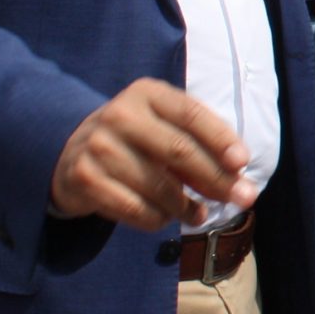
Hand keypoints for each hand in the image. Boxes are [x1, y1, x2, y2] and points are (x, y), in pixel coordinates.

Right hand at [47, 79, 256, 229]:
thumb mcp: (163, 126)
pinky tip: (164, 218)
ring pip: (160, 187)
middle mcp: (120, 115)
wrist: (71, 152)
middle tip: (242, 198)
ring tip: (198, 215)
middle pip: (179, 151)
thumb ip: (200, 143)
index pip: (191, 114)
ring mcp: (99, 146)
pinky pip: (136, 209)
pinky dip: (158, 220)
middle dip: (217, 179)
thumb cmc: (136, 140)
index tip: (242, 163)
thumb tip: (237, 176)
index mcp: (147, 93)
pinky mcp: (85, 178)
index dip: (220, 139)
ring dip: (187, 207)